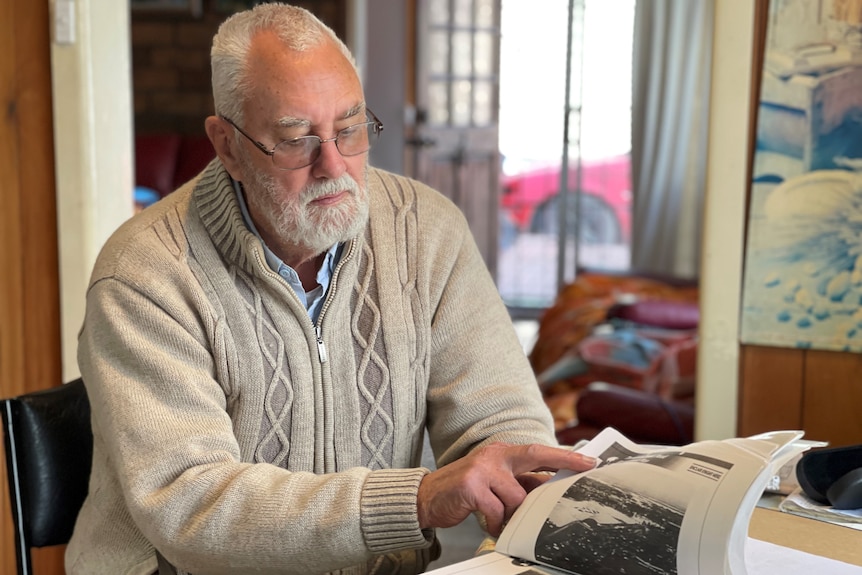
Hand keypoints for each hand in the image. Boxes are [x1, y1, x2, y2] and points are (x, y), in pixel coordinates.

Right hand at [417, 443, 595, 536]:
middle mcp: (493, 455)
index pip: (537, 452)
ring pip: (516, 496)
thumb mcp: (494, 483)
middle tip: (585, 469)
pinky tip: (488, 524)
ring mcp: (482, 468)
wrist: (426, 498)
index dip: (564, 456)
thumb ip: (518, 483)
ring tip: (501, 520)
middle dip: (564, 461)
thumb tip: (548, 488)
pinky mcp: (472, 485)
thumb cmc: (464, 492)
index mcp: (501, 453)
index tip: (589, 461)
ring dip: (512, 514)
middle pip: (534, 455)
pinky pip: (497, 510)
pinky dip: (495, 522)